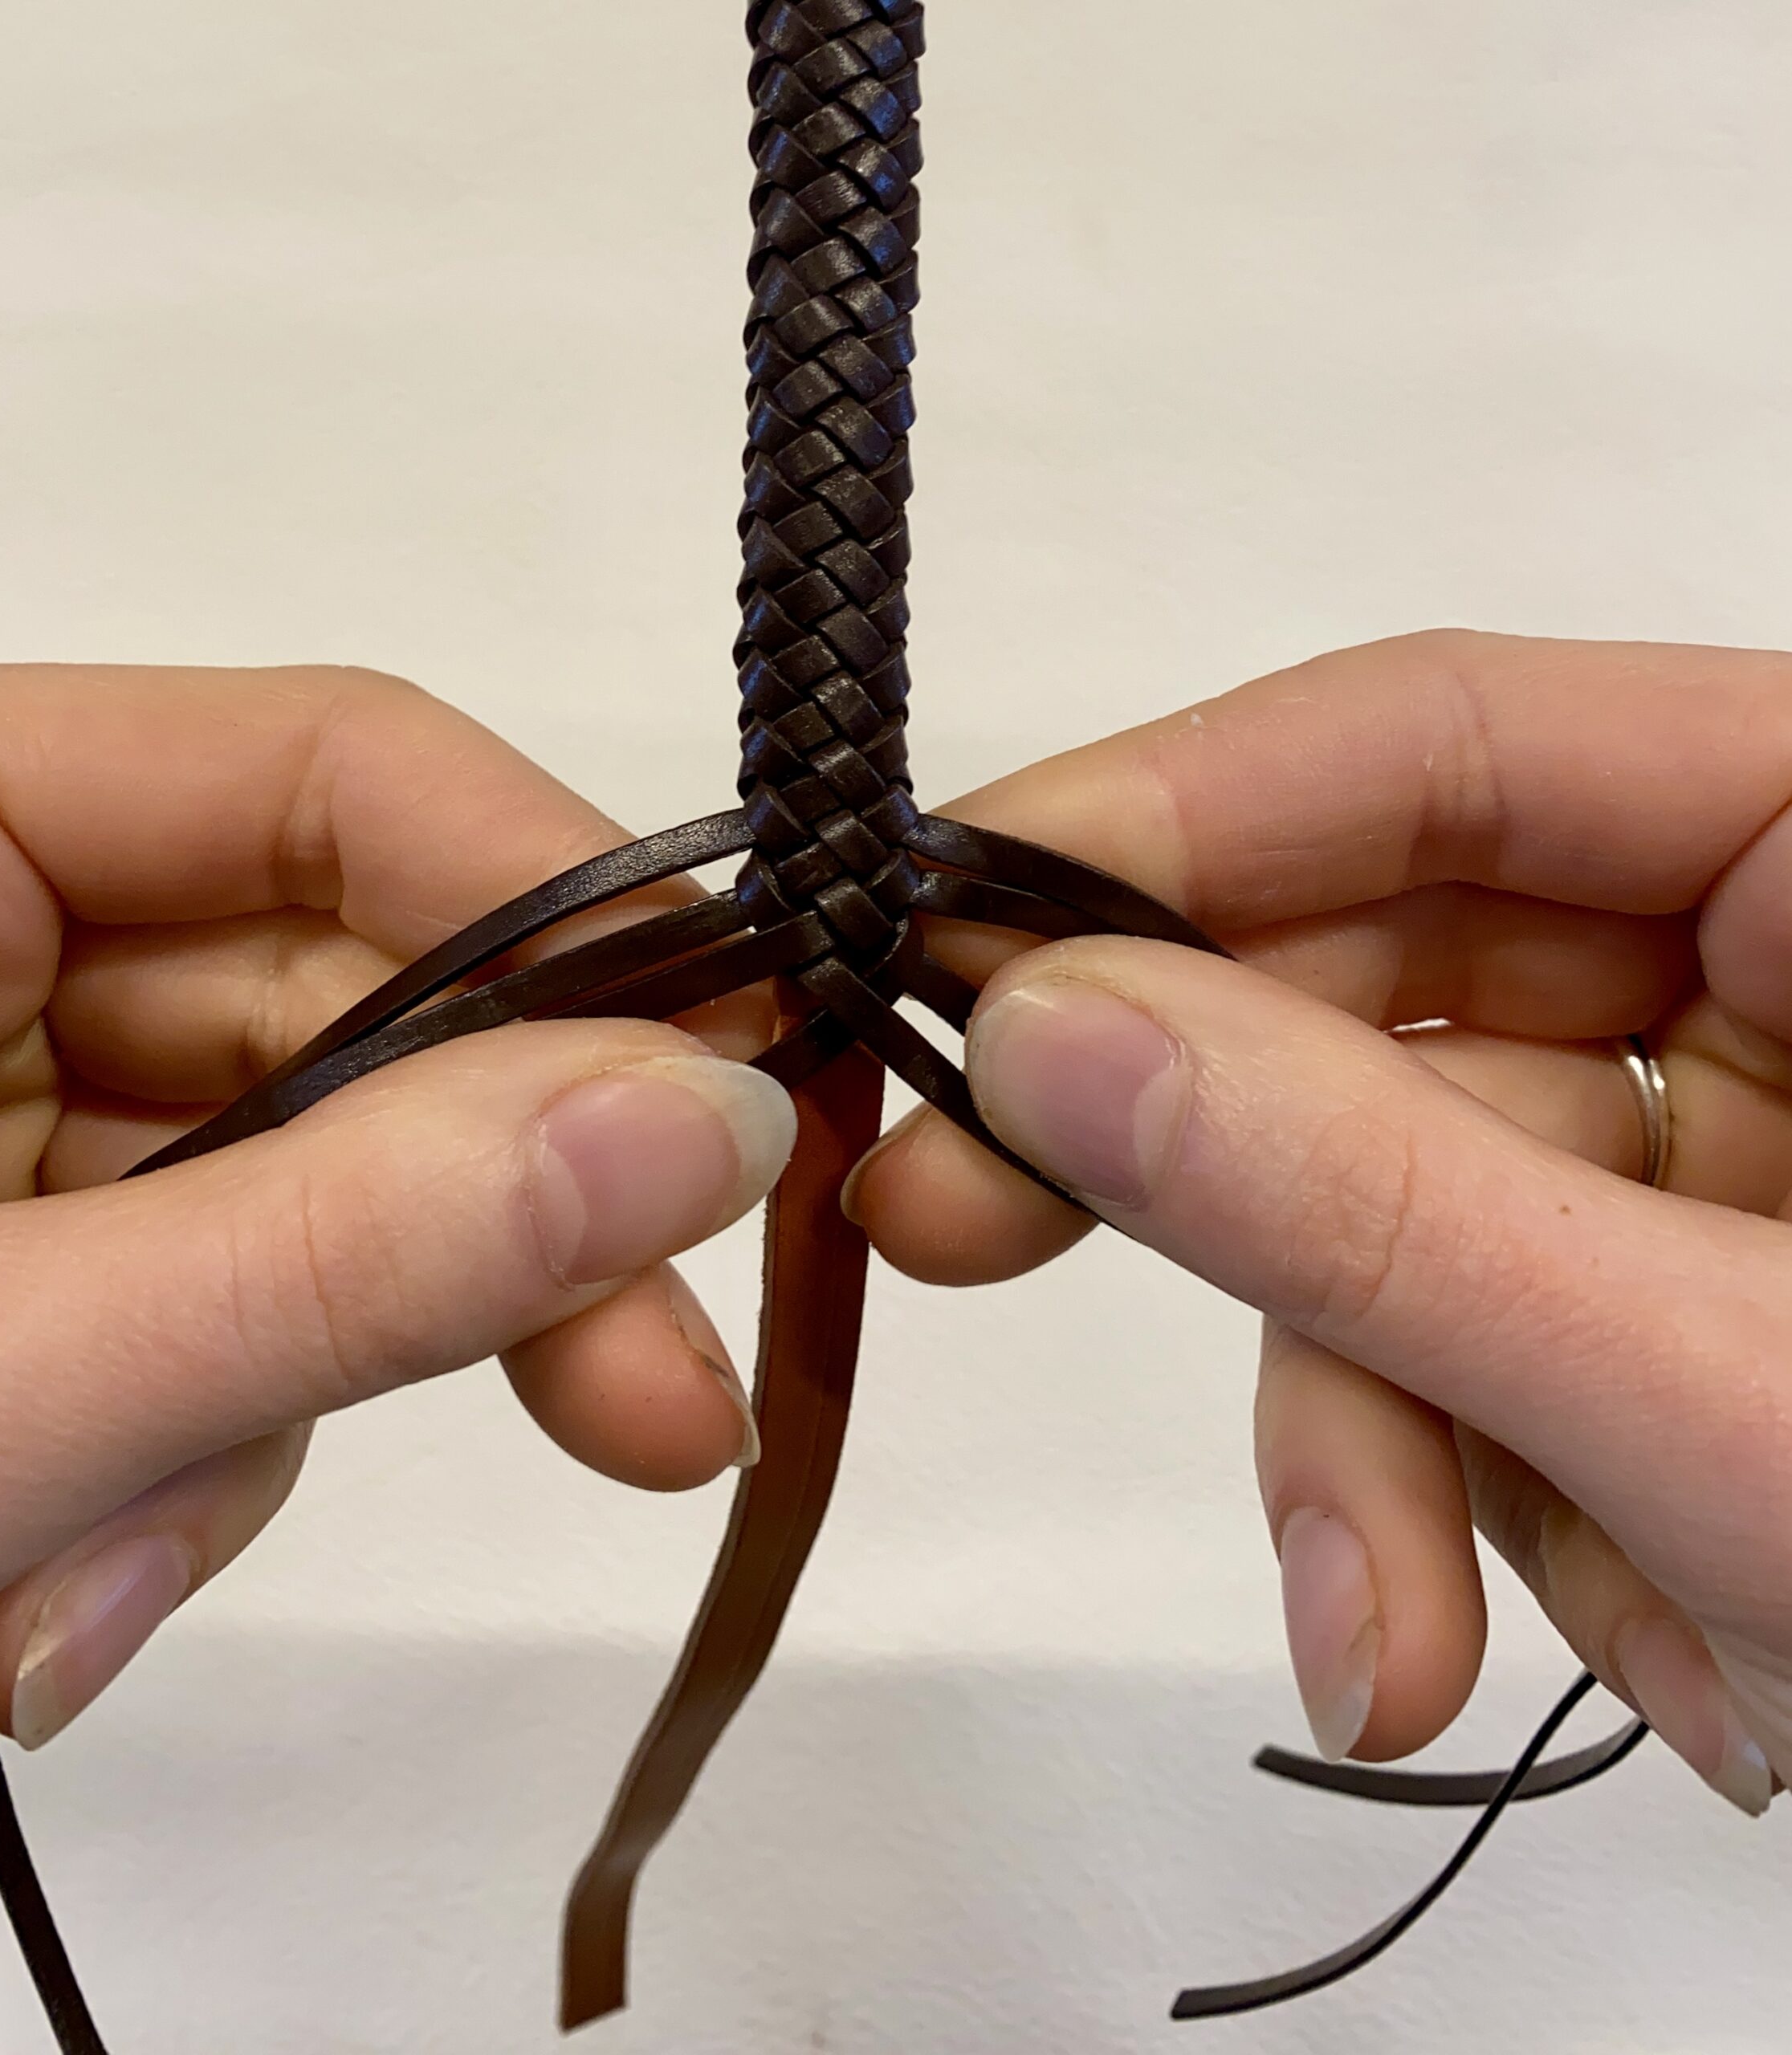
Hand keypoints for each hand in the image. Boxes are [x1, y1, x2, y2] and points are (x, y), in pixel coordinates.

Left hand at [0, 663, 792, 1817]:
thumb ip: (325, 1258)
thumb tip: (694, 1126)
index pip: (305, 776)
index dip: (553, 912)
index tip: (742, 1078)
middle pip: (324, 1010)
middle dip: (477, 1223)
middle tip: (663, 1391)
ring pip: (276, 1205)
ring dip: (261, 1416)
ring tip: (77, 1608)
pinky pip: (192, 1340)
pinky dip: (164, 1491)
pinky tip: (25, 1621)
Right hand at [853, 630, 1791, 1815]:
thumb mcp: (1742, 1400)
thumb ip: (1383, 1210)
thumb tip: (1042, 1038)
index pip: (1446, 738)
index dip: (1163, 825)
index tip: (938, 943)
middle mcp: (1787, 958)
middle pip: (1382, 992)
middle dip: (1211, 1181)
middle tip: (943, 1220)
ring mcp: (1737, 1138)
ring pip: (1403, 1211)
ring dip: (1373, 1437)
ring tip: (1400, 1648)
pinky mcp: (1691, 1293)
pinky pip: (1481, 1345)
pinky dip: (1480, 1503)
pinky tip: (1593, 1650)